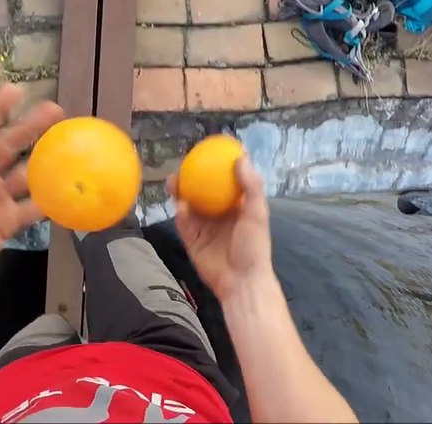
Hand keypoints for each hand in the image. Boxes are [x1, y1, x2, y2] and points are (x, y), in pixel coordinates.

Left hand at [0, 84, 63, 288]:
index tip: (13, 90)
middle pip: (8, 147)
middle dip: (30, 128)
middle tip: (54, 109)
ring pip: (24, 173)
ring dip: (44, 159)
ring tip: (67, 144)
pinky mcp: (6, 222)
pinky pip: (32, 208)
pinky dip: (49, 200)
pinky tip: (68, 189)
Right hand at [167, 157, 273, 302]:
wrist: (240, 281)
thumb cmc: (254, 247)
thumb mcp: (257, 214)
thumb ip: (250, 186)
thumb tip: (240, 158)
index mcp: (236, 206)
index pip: (225, 181)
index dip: (217, 166)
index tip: (210, 150)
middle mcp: (219, 214)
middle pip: (202, 190)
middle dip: (192, 177)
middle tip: (184, 164)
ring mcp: (204, 227)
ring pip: (188, 204)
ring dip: (180, 192)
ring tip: (173, 180)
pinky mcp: (192, 239)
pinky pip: (183, 223)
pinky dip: (180, 213)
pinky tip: (180, 205)